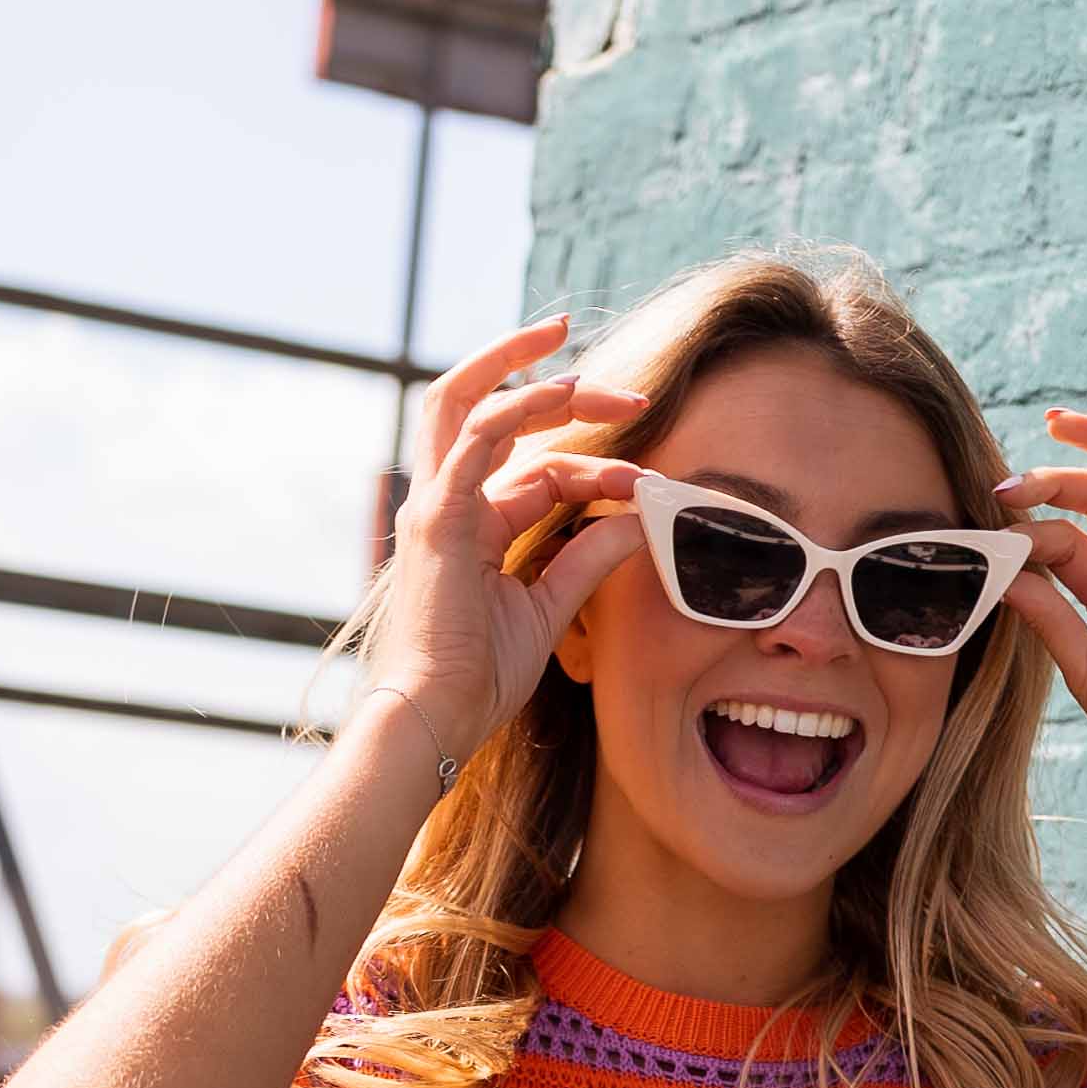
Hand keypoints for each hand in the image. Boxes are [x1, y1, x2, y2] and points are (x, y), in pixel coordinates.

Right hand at [373, 316, 645, 755]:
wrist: (440, 714)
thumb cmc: (481, 674)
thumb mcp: (550, 605)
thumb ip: (589, 556)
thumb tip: (639, 519)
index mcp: (470, 522)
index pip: (538, 469)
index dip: (598, 470)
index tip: (649, 485)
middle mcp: (448, 502)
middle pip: (489, 411)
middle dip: (557, 390)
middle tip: (631, 395)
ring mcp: (437, 503)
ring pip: (469, 402)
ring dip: (532, 373)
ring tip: (599, 378)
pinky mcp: (438, 515)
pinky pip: (477, 436)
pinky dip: (521, 405)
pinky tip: (566, 391)